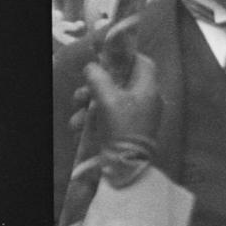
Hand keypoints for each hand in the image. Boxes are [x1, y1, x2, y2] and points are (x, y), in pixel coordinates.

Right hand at [75, 39, 171, 175]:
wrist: (125, 167)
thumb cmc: (122, 128)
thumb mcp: (108, 99)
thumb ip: (98, 79)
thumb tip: (91, 66)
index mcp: (147, 89)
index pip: (142, 63)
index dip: (124, 57)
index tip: (105, 59)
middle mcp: (143, 100)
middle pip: (118, 83)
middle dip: (93, 88)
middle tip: (81, 96)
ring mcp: (133, 116)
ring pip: (106, 102)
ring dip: (87, 108)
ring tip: (77, 120)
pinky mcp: (122, 131)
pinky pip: (104, 120)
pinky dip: (90, 123)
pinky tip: (78, 131)